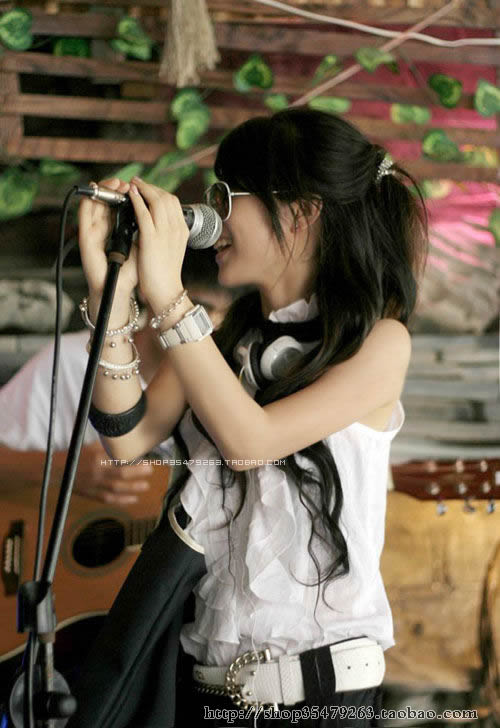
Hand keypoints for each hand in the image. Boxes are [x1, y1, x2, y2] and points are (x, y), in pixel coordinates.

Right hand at [74, 441, 153, 504]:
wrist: (56, 470)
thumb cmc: (75, 455)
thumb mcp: (91, 446)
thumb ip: (108, 447)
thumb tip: (126, 445)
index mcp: (96, 458)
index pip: (119, 460)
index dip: (133, 461)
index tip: (145, 459)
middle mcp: (96, 473)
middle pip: (120, 475)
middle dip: (137, 474)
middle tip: (150, 471)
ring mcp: (94, 485)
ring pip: (116, 489)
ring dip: (133, 488)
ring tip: (145, 486)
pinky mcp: (92, 494)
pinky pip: (109, 499)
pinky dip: (122, 500)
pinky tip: (133, 499)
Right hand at [78, 177, 138, 295]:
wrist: (120, 290)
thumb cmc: (131, 271)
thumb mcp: (142, 245)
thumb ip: (145, 229)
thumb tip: (155, 211)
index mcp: (118, 229)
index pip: (119, 204)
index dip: (126, 193)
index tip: (136, 185)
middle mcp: (104, 228)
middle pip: (106, 201)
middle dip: (114, 188)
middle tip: (125, 182)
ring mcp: (93, 232)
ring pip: (94, 203)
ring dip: (103, 191)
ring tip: (114, 183)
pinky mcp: (85, 237)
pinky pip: (83, 215)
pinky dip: (88, 201)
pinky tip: (94, 193)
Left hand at [127, 177, 187, 305]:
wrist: (166, 290)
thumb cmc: (165, 273)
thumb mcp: (171, 248)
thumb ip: (166, 233)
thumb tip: (154, 221)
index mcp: (182, 230)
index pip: (173, 202)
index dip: (159, 192)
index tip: (147, 189)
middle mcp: (176, 228)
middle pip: (166, 197)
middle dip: (150, 187)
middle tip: (137, 182)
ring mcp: (165, 232)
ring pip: (156, 200)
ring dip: (143, 189)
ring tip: (131, 185)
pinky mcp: (152, 238)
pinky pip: (144, 213)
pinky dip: (137, 201)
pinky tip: (130, 195)